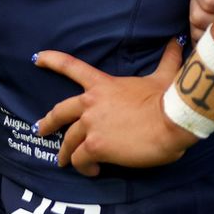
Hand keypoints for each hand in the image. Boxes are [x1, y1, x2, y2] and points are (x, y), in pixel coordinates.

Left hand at [34, 41, 197, 173]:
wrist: (171, 120)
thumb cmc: (168, 99)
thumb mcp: (163, 76)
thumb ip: (167, 60)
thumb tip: (176, 42)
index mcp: (103, 85)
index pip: (71, 67)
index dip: (52, 60)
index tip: (37, 58)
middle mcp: (91, 103)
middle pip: (61, 111)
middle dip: (48, 122)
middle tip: (40, 129)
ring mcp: (91, 125)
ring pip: (69, 141)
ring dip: (66, 153)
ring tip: (66, 162)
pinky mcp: (96, 146)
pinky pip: (80, 160)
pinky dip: (84, 167)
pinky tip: (93, 171)